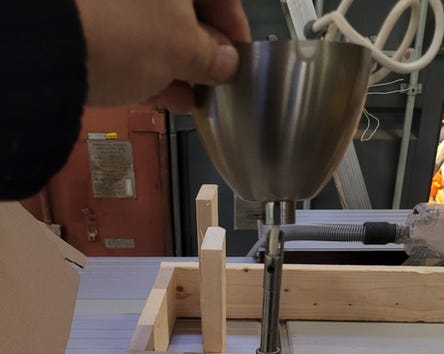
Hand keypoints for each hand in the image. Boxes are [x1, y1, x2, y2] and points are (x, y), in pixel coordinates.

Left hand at [76, 0, 250, 110]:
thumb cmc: (127, 34)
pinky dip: (148, 64)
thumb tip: (226, 62)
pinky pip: (130, 36)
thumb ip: (211, 55)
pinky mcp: (93, 19)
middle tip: (213, 85)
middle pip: (186, 9)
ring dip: (176, 63)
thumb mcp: (182, 48)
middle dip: (202, 50)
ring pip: (156, 25)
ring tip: (189, 99)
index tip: (240, 63)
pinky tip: (162, 95)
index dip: (234, 30)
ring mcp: (116, 1)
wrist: (49, 46)